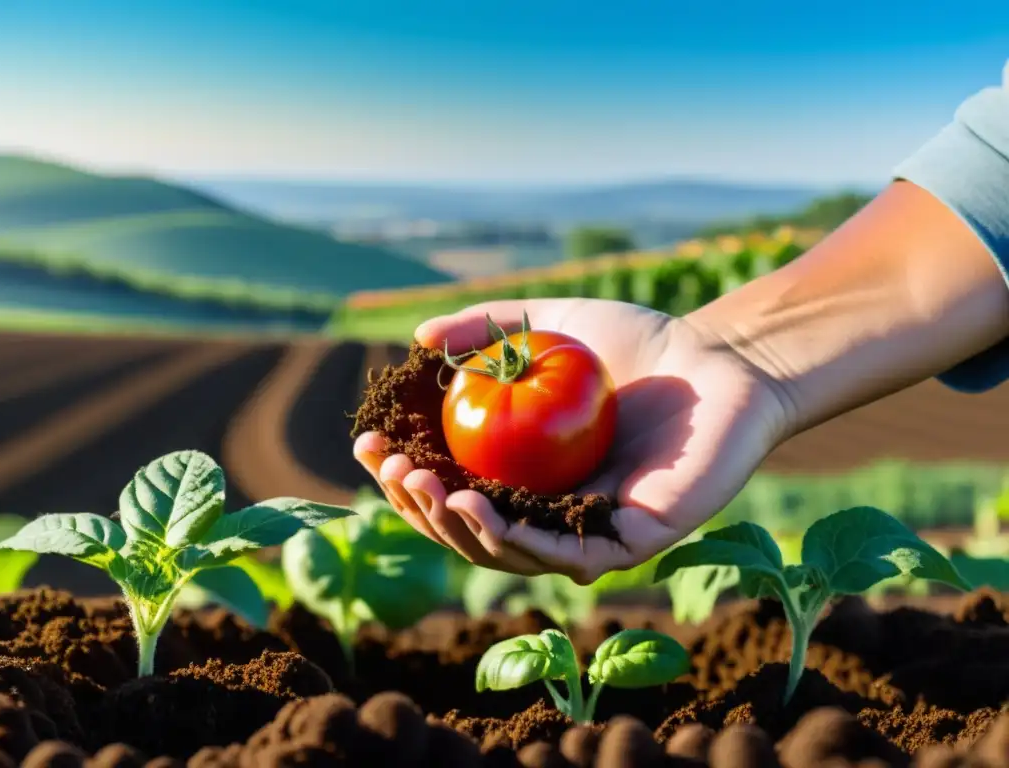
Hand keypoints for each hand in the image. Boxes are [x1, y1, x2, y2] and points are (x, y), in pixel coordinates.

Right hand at [353, 298, 790, 583]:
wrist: (718, 356)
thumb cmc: (637, 342)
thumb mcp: (547, 324)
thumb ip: (487, 329)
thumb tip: (418, 339)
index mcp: (525, 473)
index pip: (451, 487)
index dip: (404, 474)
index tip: (368, 443)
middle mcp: (552, 511)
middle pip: (470, 529)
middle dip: (420, 507)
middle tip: (392, 470)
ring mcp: (591, 532)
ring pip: (510, 552)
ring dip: (457, 528)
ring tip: (426, 488)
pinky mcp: (634, 542)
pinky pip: (569, 557)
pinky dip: (519, 541)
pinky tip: (478, 506)